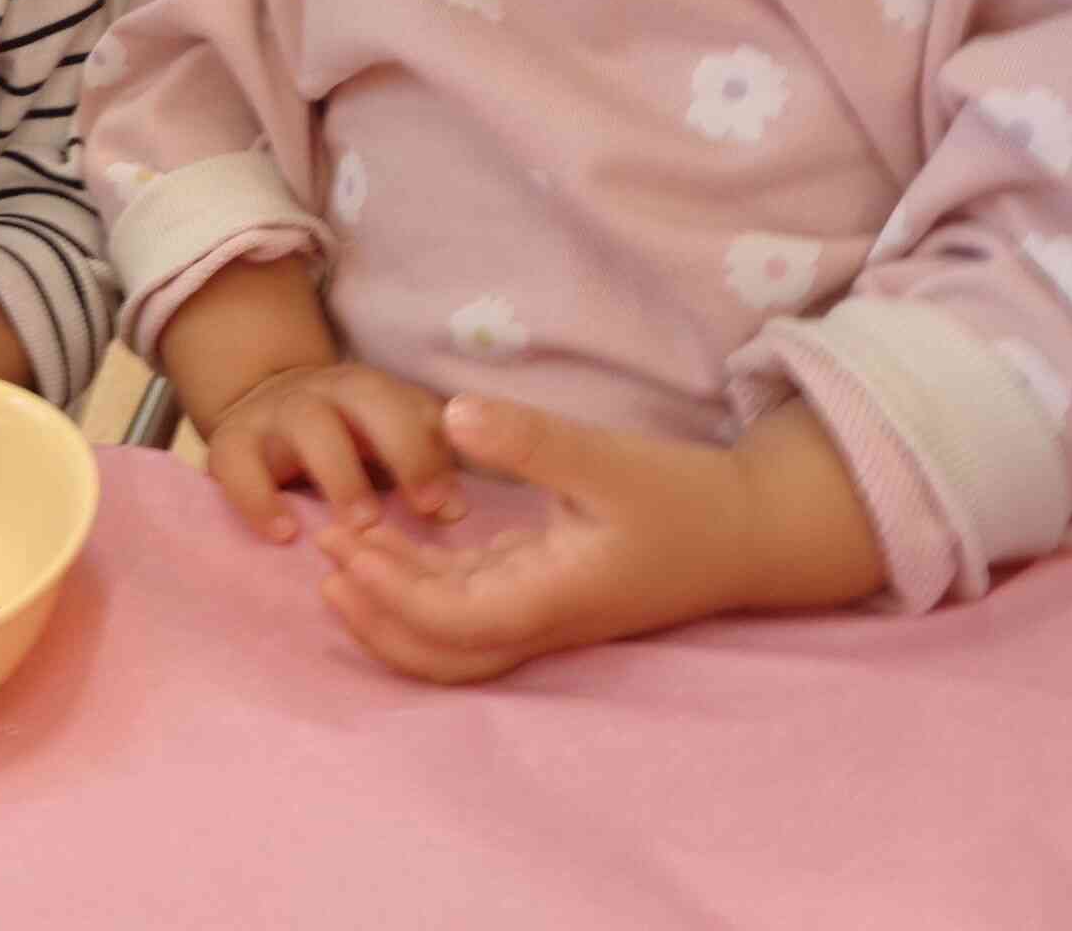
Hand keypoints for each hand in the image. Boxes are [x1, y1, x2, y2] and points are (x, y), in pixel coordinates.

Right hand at [208, 362, 463, 543]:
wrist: (259, 408)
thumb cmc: (341, 439)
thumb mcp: (384, 442)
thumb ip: (423, 467)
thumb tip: (454, 511)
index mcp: (370, 390)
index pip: (412, 406)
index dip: (433, 453)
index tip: (449, 507)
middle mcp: (324, 390)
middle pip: (367, 399)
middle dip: (401, 449)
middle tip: (421, 509)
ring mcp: (274, 412)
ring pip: (308, 425)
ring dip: (340, 474)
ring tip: (358, 527)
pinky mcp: (229, 443)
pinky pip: (237, 465)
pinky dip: (259, 499)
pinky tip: (285, 534)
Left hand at [312, 396, 882, 682]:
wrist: (747, 530)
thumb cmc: (685, 497)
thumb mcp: (608, 460)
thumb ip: (531, 440)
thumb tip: (454, 416)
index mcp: (556, 598)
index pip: (456, 623)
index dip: (394, 596)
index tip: (347, 551)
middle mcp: (542, 618)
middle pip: (442, 656)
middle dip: (376, 622)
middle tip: (324, 563)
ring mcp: (541, 610)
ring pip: (450, 637)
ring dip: (391, 604)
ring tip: (337, 551)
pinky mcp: (542, 589)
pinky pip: (467, 605)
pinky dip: (419, 583)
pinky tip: (382, 540)